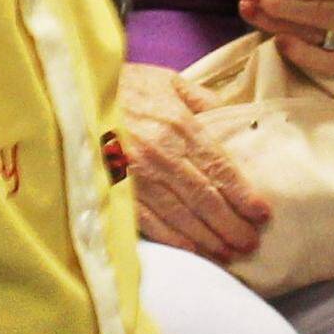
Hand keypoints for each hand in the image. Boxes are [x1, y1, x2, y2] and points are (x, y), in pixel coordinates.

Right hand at [110, 59, 267, 261]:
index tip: (263, 213)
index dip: (244, 194)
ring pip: (183, 216)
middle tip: (251, 242)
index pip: (221, 167)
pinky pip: (152, 223)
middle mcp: (161, 154)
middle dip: (232, 224)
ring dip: (210, 238)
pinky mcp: (117, 191)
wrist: (71, 93)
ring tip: (230, 252)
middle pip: (206, 198)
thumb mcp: (167, 80)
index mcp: (179, 125)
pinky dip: (176, 240)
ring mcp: (138, 176)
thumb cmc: (124, 86)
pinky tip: (194, 252)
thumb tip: (234, 118)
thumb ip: (202, 99)